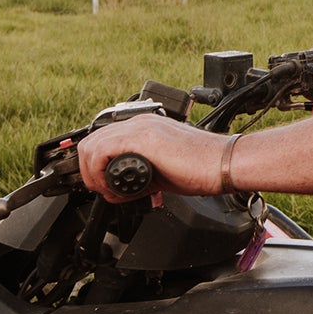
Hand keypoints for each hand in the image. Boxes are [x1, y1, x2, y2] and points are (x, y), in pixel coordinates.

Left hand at [78, 117, 223, 200]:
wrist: (223, 164)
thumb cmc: (203, 167)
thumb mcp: (163, 169)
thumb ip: (141, 172)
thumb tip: (120, 188)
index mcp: (146, 127)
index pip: (104, 140)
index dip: (96, 166)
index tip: (104, 185)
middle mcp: (141, 123)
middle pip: (92, 141)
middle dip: (89, 171)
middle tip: (102, 190)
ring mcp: (141, 128)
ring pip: (91, 145)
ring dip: (91, 173)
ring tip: (106, 190)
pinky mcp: (142, 139)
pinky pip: (101, 152)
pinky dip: (98, 173)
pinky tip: (112, 187)